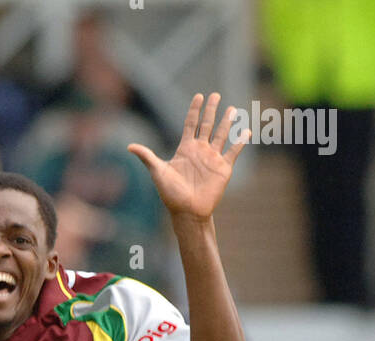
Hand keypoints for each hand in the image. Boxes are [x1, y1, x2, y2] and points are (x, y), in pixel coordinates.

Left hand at [128, 92, 248, 222]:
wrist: (187, 212)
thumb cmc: (171, 194)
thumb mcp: (158, 172)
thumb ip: (147, 156)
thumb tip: (129, 146)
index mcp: (186, 149)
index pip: (191, 124)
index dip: (195, 110)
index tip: (199, 96)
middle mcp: (200, 151)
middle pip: (207, 125)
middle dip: (211, 110)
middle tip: (215, 94)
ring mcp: (213, 158)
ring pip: (221, 135)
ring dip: (227, 122)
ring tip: (232, 109)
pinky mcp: (223, 168)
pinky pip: (233, 152)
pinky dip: (240, 142)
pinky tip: (245, 131)